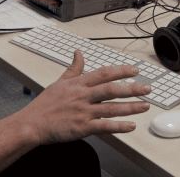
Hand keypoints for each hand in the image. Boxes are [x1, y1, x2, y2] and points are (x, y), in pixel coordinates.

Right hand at [20, 50, 151, 144]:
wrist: (32, 124)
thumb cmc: (45, 104)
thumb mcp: (60, 81)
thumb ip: (74, 68)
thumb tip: (78, 53)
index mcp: (78, 84)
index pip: (104, 73)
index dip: (121, 71)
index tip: (134, 70)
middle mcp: (83, 96)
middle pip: (111, 89)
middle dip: (132, 88)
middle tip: (147, 88)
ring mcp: (83, 112)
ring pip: (111, 108)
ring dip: (130, 107)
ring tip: (145, 106)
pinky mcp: (81, 127)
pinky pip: (104, 126)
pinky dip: (118, 126)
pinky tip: (130, 126)